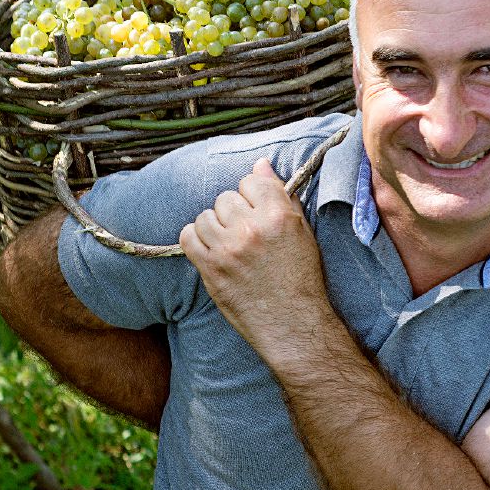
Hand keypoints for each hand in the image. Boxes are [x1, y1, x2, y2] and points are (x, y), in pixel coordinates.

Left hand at [178, 157, 334, 358]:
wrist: (293, 325)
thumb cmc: (301, 279)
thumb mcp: (301, 233)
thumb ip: (280, 196)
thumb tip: (260, 164)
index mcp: (279, 215)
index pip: (251, 180)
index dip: (252, 197)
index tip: (256, 214)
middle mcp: (252, 228)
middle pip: (225, 198)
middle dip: (232, 214)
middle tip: (244, 237)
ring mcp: (229, 249)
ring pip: (205, 216)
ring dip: (213, 228)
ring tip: (227, 245)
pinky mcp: (212, 269)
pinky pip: (188, 237)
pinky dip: (195, 241)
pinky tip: (210, 251)